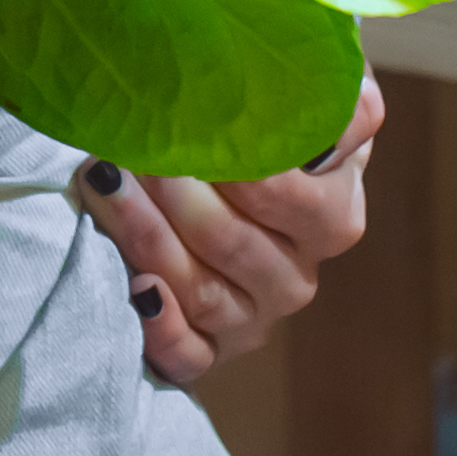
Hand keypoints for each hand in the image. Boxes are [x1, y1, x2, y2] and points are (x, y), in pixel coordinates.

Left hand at [69, 76, 386, 384]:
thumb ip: (340, 100)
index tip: (191, 124)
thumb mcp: (315, 99)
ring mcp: (252, 319)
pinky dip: (161, 328)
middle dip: (175, 192)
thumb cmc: (274, 125)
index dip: (237, 165)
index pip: (285, 197)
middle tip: (132, 144)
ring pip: (201, 291)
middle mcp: (296, 277)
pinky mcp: (209, 350)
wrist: (244, 175)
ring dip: (146, 235)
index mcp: (332, 219)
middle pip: (232, 243)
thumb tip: (352, 105)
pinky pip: (188, 356)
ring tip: (104, 182)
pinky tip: (136, 288)